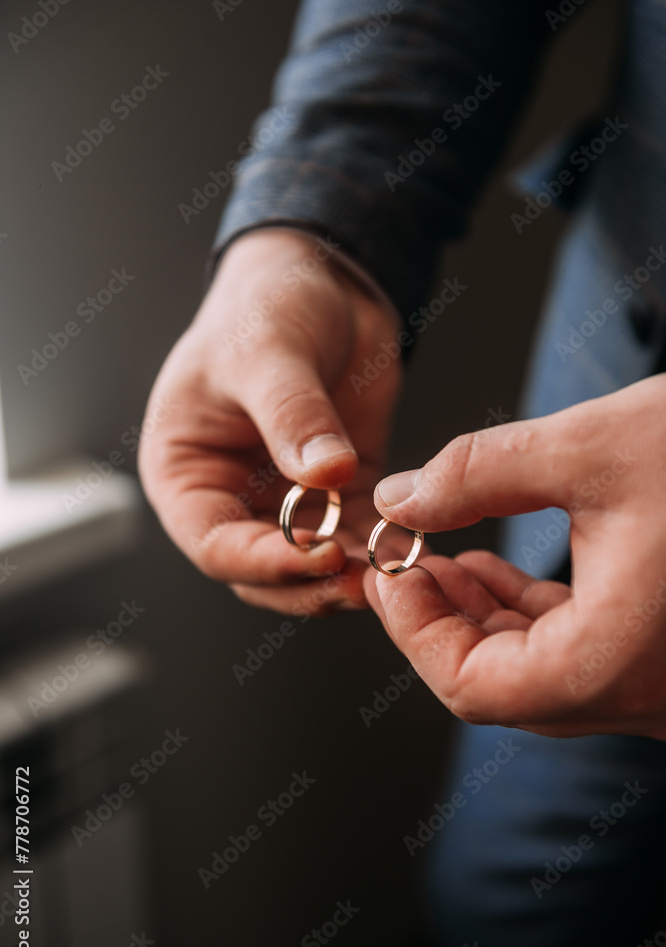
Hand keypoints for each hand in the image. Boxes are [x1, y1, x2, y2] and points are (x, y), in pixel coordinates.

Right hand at [139, 228, 401, 615]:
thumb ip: (292, 414)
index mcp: (187, 472)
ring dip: (347, 577)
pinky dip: (378, 549)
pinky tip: (409, 549)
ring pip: (309, 568)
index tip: (316, 556)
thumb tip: (326, 474)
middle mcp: (232, 497)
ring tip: (388, 572)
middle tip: (358, 581)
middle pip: (261, 572)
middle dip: (308, 583)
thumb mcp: (268, 352)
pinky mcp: (338, 493)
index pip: (214, 543)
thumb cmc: (265, 306)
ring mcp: (286, 501)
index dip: (263, 560)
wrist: (322, 282)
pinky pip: (355, 536)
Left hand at [364, 374, 665, 738]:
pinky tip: (494, 570)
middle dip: (440, 622)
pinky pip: (583, 655)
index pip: (472, 689)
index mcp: (618, 664)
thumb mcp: (593, 446)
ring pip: (541, 674)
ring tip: (438, 557)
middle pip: (502, 688)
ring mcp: (664, 687)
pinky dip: (529, 619)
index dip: (413, 631)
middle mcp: (647, 698)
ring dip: (480, 620)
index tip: (386, 571)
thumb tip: (402, 498)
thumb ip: (479, 474)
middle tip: (403, 560)